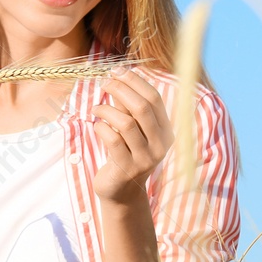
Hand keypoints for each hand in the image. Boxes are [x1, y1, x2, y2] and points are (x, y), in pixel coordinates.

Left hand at [90, 67, 171, 205]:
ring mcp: (145, 158)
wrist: (121, 190)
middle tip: (104, 84)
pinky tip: (97, 126)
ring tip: (96, 109)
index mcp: (165, 130)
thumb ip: (127, 106)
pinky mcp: (128, 169)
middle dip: (121, 90)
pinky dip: (102, 128)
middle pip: (143, 108)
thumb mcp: (130, 128)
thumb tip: (118, 76)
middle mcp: (160, 144)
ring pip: (126, 123)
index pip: (154, 98)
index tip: (116, 71)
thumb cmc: (124, 152)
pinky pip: (113, 140)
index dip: (135, 81)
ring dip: (107, 110)